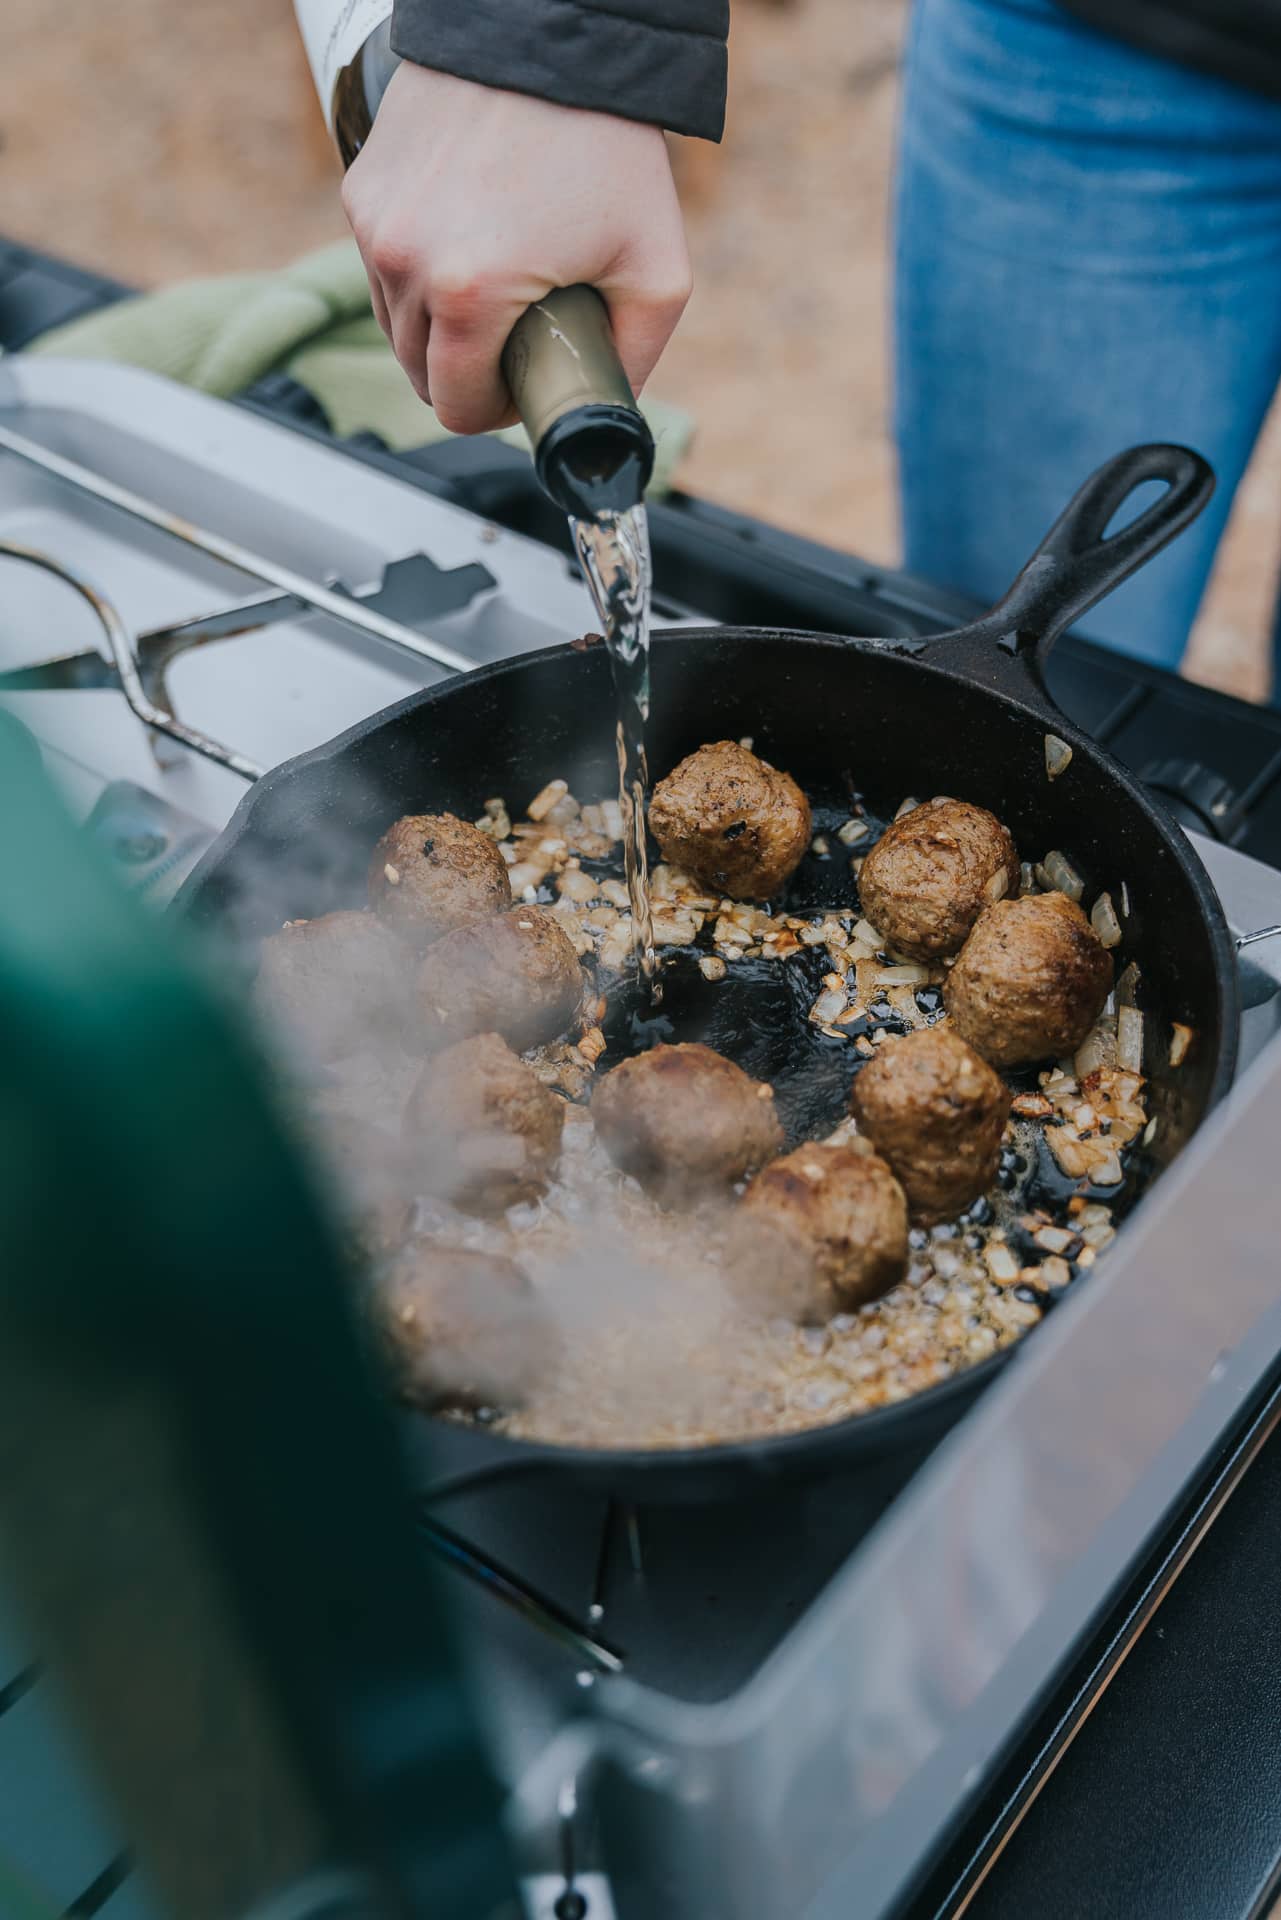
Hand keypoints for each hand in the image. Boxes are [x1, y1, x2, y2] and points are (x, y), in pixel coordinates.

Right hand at [342, 64, 692, 433]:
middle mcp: (405, 262)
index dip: (495, 411)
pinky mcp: (361, 191)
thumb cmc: (607, 144)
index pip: (456, 408)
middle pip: (420, 374)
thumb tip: (607, 411)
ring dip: (439, 328)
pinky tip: (467, 241)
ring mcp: (374, 225)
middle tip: (516, 340)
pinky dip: (418, 273)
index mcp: (469, 294)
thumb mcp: (658, 269)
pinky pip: (382, 269)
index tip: (523, 387)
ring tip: (494, 290)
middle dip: (468, 372)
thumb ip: (634, 360)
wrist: (548, 33)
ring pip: (395, 325)